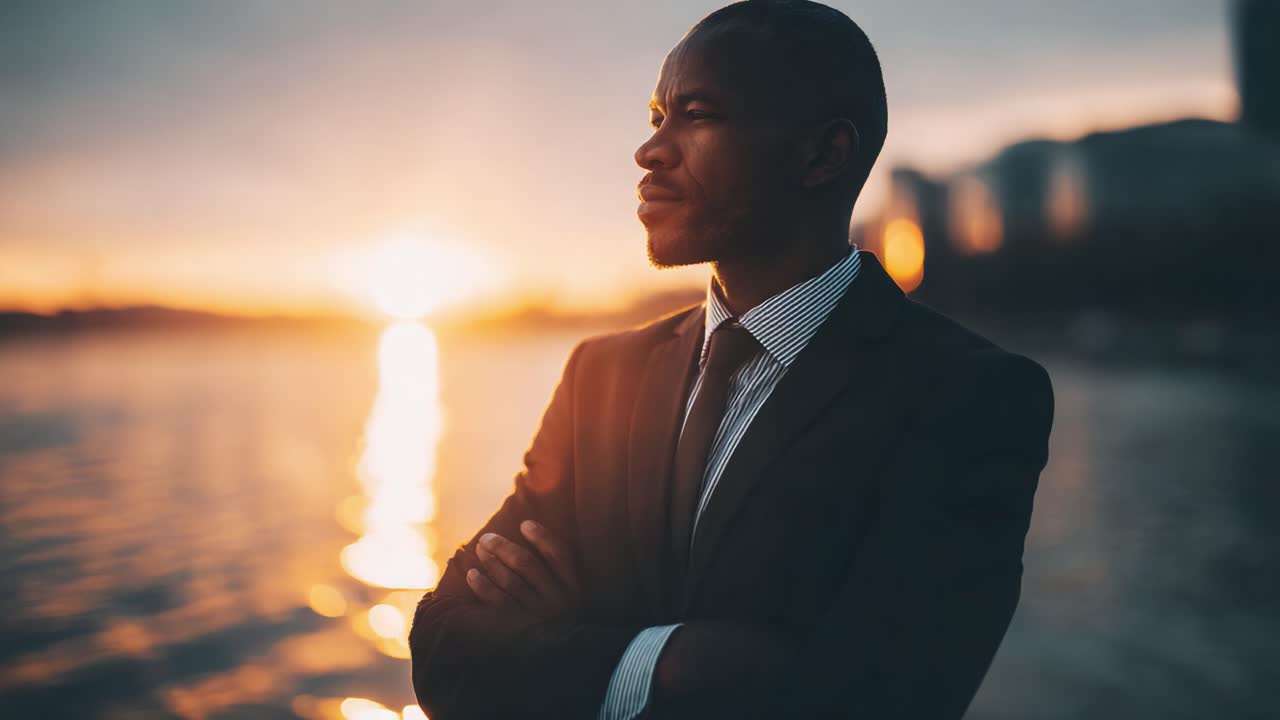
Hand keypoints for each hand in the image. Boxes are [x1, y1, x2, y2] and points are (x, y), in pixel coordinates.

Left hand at [465, 520, 581, 618]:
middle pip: (527, 564)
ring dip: (491, 561)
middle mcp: (557, 602)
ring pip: (509, 580)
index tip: (524, 524)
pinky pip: (496, 601)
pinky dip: (482, 585)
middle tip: (487, 538)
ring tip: (480, 550)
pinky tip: (472, 573)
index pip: (559, 555)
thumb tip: (527, 531)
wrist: (550, 660)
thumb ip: (555, 570)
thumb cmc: (554, 617)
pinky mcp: (516, 629)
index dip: (542, 537)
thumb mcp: (566, 595)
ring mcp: (536, 616)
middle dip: (503, 547)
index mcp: (573, 589)